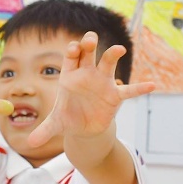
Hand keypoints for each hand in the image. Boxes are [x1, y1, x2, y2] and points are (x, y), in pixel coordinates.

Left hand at [26, 31, 153, 148]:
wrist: (84, 128)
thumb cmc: (68, 118)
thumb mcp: (55, 125)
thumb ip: (44, 131)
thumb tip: (30, 144)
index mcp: (70, 76)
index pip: (71, 58)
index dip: (73, 52)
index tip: (74, 48)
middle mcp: (87, 75)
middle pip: (88, 54)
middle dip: (89, 45)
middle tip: (90, 39)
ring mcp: (102, 83)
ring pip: (108, 64)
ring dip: (112, 55)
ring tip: (119, 49)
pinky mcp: (114, 96)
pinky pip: (128, 91)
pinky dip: (139, 88)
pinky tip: (151, 86)